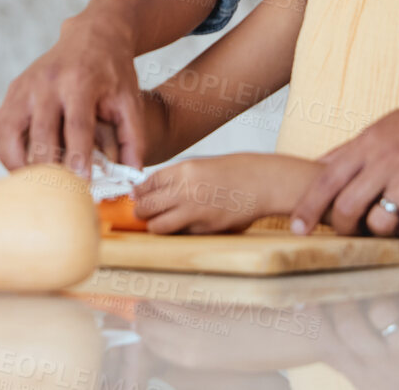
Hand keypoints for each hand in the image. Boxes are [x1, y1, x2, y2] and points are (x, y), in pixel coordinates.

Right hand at [0, 15, 143, 172]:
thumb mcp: (131, 100)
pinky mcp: (14, 89)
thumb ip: (134, 138)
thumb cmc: (113, 72)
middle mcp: (48, 81)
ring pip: (10, 132)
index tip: (82, 184)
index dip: (78, 157)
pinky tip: (24, 167)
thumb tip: (131, 176)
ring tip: (36, 186)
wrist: (93, 35)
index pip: (76, 125)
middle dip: (49, 168)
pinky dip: (7, 152)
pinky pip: (1, 127)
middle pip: (41, 132)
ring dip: (20, 163)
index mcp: (81, 81)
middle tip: (59, 195)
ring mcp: (26, 85)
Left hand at [134, 154, 283, 234]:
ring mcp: (195, 211)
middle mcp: (185, 190)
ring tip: (157, 224)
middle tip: (141, 213)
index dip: (138, 192)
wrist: (263, 182)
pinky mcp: (206, 228)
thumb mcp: (201, 165)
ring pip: (158, 226)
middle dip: (140, 212)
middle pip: (145, 206)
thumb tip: (152, 191)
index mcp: (182, 170)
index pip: (147, 184)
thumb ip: (177, 178)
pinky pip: (181, 234)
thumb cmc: (234, 172)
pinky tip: (184, 226)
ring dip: (154, 226)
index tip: (135, 197)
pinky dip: (179, 232)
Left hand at [289, 78, 398, 241]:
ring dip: (378, 232)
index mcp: (368, 144)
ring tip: (388, 227)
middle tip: (348, 233)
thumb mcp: (383, 127)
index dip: (307, 207)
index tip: (297, 228)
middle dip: (341, 227)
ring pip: (377, 222)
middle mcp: (385, 161)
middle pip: (346, 206)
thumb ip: (352, 150)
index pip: (325, 179)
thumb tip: (319, 166)